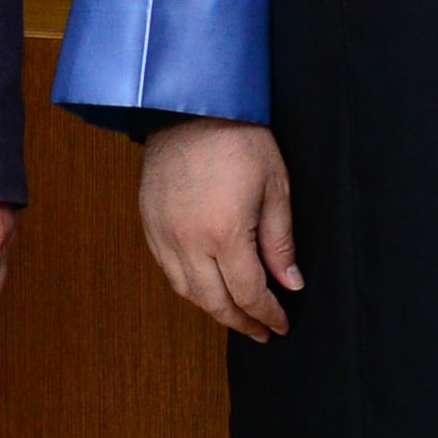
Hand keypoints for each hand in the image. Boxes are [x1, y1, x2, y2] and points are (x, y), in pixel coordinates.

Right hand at [138, 118, 300, 339]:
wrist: (190, 106)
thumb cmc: (237, 137)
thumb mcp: (275, 186)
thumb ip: (280, 241)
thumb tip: (289, 282)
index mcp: (225, 233)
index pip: (248, 293)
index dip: (267, 314)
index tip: (280, 324)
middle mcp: (189, 242)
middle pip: (215, 302)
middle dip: (241, 321)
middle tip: (260, 332)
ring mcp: (163, 234)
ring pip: (186, 292)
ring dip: (212, 309)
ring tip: (235, 315)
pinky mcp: (148, 223)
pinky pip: (167, 270)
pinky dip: (188, 287)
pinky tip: (204, 287)